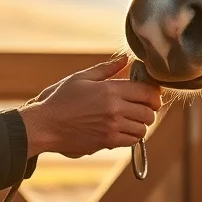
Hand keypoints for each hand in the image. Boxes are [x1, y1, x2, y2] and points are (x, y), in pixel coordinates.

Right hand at [19, 55, 161, 158]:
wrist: (46, 125)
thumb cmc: (61, 100)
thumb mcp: (81, 78)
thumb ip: (106, 69)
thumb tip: (125, 60)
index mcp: (110, 90)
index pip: (147, 92)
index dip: (155, 94)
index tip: (152, 95)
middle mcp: (115, 109)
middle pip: (149, 112)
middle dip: (149, 110)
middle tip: (143, 108)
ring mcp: (112, 127)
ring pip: (143, 128)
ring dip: (141, 124)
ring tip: (132, 120)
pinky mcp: (107, 142)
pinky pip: (132, 141)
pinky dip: (132, 136)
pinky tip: (123, 130)